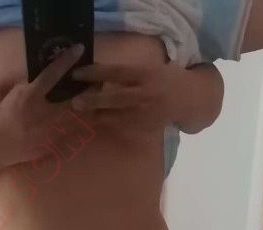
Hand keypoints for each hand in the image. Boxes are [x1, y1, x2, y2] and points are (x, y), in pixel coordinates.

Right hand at [0, 44, 85, 167]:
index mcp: (31, 97)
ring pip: (80, 118)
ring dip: (90, 105)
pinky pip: (74, 131)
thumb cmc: (5, 115)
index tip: (79, 49)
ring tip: (97, 97)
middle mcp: (44, 114)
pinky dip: (83, 121)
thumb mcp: (16, 93)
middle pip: (75, 98)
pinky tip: (88, 115)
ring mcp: (52, 132)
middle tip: (97, 79)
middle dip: (89, 87)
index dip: (66, 60)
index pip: (52, 74)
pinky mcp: (56, 144)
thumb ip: (34, 84)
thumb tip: (52, 74)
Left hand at [70, 61, 184, 132]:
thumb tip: (99, 75)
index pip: (116, 72)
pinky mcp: (146, 126)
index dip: (96, 73)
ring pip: (118, 115)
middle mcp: (145, 94)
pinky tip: (96, 121)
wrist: (188, 99)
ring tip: (81, 113)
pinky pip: (124, 126)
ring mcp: (146, 113)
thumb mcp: (149, 69)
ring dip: (98, 115)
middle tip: (74, 102)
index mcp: (146, 74)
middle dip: (94, 100)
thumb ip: (128, 73)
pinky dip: (109, 123)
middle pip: (115, 97)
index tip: (77, 73)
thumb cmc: (164, 79)